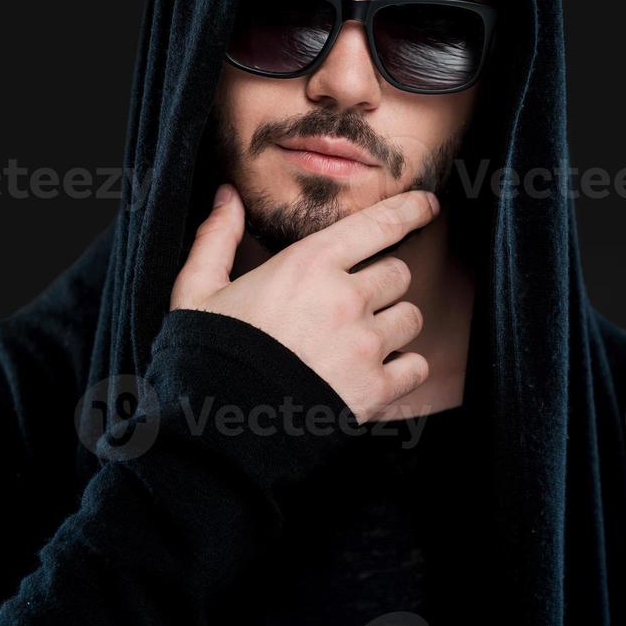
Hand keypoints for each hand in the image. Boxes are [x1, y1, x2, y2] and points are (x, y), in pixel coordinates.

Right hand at [170, 183, 439, 424]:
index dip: (411, 209)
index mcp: (308, 264)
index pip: (380, 224)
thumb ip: (217, 237)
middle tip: (352, 302)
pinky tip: (373, 373)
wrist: (217, 430)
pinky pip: (417, 366)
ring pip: (411, 317)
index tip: (427, 205)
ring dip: (392, 325)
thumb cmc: (208, 354)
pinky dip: (402, 369)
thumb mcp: (198, 289)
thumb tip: (227, 195)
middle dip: (382, 283)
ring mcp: (365, 345)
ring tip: (359, 341)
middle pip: (399, 272)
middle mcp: (346, 298)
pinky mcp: (376, 390)